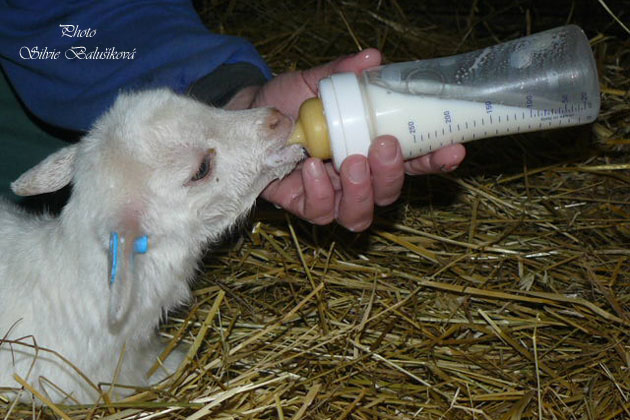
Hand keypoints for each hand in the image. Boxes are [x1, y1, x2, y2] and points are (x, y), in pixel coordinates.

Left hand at [230, 49, 465, 230]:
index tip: (453, 148)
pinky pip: (321, 213)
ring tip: (349, 162)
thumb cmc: (288, 101)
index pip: (414, 160)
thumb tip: (373, 57)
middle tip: (383, 146)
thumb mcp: (316, 82)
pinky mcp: (303, 205)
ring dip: (361, 191)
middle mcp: (356, 176)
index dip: (436, 159)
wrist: (249, 117)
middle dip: (392, 174)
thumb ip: (343, 74)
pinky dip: (320, 193)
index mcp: (370, 147)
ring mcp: (331, 195)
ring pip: (360, 214)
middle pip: (389, 193)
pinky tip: (310, 166)